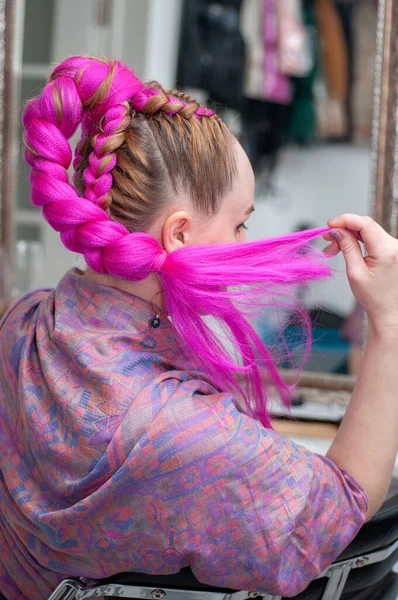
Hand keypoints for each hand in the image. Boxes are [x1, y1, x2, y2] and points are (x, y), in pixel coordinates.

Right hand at [324, 214, 397, 336]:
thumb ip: (347, 247)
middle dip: (344, 228)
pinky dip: (358, 239)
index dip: (345, 220)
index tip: (330, 224)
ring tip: (334, 248)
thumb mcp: (355, 272)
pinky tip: (346, 247)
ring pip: (368, 230)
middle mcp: (395, 245)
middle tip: (327, 239)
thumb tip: (338, 230)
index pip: (365, 224)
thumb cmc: (373, 297)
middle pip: (366, 225)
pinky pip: (373, 237)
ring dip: (349, 235)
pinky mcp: (392, 249)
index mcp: (387, 251)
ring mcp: (395, 246)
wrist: (388, 310)